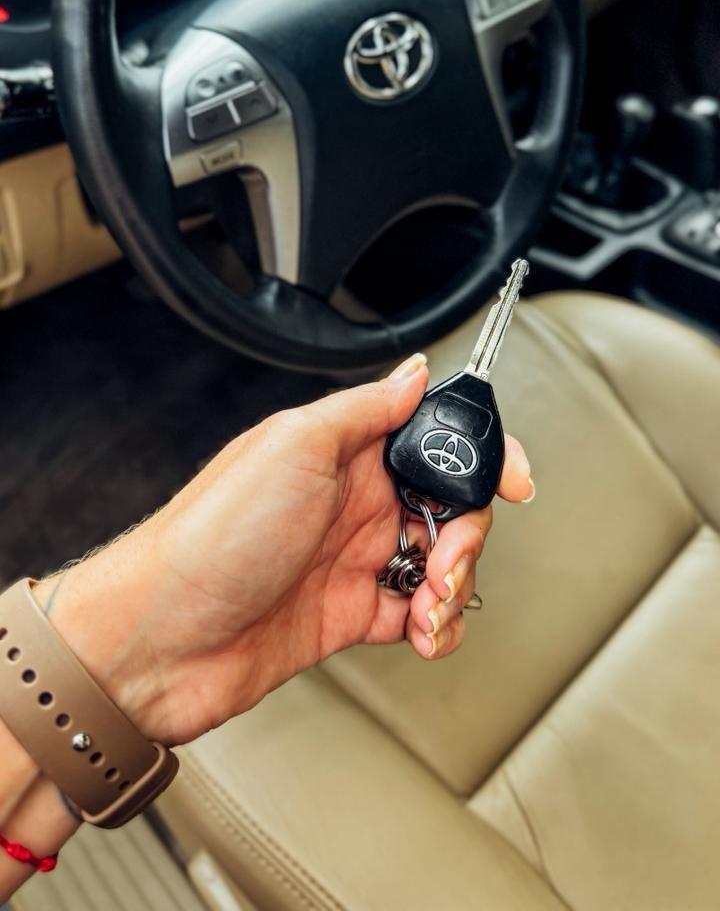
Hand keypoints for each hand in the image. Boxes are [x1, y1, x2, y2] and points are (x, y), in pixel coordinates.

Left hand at [42, 355, 532, 746]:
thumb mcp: (294, 445)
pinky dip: (437, 628)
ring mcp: (352, 558)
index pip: (431, 434)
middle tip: (448, 560)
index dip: (480, 453)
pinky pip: (418, 615)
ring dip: (454, 586)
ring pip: (440, 561)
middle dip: (469, 534)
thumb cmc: (211, 535)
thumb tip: (414, 370)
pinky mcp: (350, 614)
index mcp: (343, 449)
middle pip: (449, 504)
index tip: (514, 479)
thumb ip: (366, 408)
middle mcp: (353, 499)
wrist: (160, 637)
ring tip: (432, 606)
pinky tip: (425, 634)